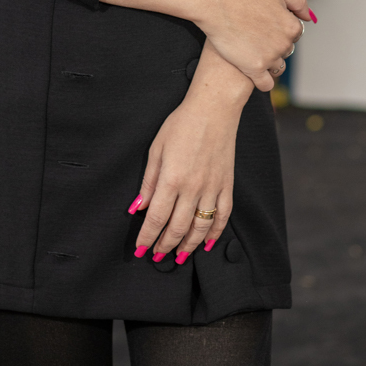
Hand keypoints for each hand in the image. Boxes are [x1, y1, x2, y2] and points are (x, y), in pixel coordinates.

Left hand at [128, 91, 237, 265]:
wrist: (214, 108)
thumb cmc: (181, 124)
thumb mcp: (156, 148)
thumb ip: (148, 181)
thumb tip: (138, 208)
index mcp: (171, 178)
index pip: (156, 218)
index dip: (147, 237)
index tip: (140, 250)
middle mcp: (193, 188)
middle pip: (177, 228)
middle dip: (165, 246)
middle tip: (156, 256)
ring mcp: (212, 188)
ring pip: (200, 228)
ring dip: (188, 246)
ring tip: (178, 257)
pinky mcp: (227, 185)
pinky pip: (222, 216)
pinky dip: (216, 233)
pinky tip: (208, 243)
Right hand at [198, 0, 311, 93]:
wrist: (215, 2)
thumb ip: (298, 0)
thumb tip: (309, 17)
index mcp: (292, 26)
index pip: (293, 33)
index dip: (279, 27)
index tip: (265, 23)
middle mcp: (284, 44)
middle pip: (285, 50)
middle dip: (274, 44)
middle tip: (255, 34)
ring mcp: (270, 58)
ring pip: (277, 67)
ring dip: (268, 61)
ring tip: (251, 50)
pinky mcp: (254, 69)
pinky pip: (266, 84)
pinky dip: (262, 80)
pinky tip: (253, 70)